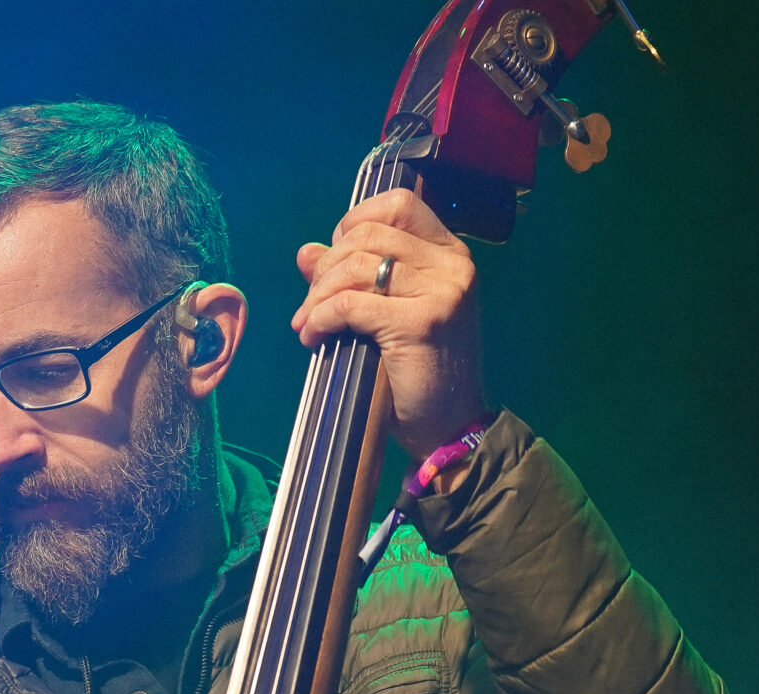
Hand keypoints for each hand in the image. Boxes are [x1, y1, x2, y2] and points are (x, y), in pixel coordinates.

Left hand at [292, 187, 487, 459]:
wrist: (450, 425)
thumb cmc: (420, 371)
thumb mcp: (389, 313)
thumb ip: (352, 278)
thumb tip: (306, 252)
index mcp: (450, 254)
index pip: (399, 205)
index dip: (356, 221)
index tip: (335, 256)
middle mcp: (452, 265)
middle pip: (368, 235)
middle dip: (327, 267)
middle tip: (311, 302)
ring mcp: (440, 292)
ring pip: (356, 267)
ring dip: (319, 295)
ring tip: (308, 322)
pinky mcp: (419, 323)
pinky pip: (350, 305)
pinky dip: (321, 318)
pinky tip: (313, 336)